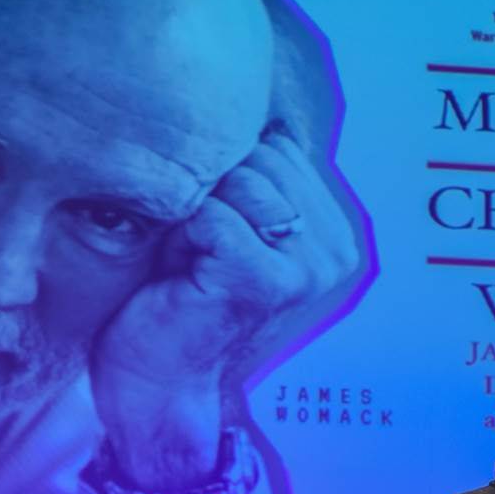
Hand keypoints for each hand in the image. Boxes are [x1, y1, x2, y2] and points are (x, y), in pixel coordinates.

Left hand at [90, 131, 359, 491]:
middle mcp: (335, 251)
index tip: (217, 234)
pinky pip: (215, 213)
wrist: (159, 380)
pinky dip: (185, 235)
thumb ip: (256, 177)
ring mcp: (309, 269)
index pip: (280, 147)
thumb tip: (255, 113)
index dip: (231, 177)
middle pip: (261, 157)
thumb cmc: (181, 298)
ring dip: (196, 215)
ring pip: (239, 181)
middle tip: (200, 250)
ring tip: (193, 262)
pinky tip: (185, 275)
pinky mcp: (269, 282)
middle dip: (213, 191)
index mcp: (335, 232)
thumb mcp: (227, 223)